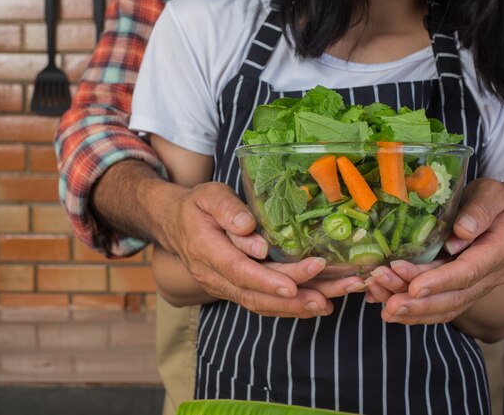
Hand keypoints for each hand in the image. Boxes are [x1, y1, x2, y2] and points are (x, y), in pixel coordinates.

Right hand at [162, 181, 364, 317]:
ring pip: (258, 304)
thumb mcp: (209, 195)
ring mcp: (222, 286)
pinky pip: (259, 303)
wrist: (176, 224)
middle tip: (325, 297)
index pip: (237, 270)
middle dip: (291, 299)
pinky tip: (313, 305)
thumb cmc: (197, 206)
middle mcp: (212, 275)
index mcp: (205, 249)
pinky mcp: (233, 289)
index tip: (293, 285)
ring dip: (293, 308)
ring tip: (327, 304)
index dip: (266, 280)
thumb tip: (249, 228)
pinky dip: (287, 308)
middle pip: (253, 293)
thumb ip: (227, 210)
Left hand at [366, 179, 503, 327]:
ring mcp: (474, 285)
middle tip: (390, 305)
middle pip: (454, 297)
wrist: (497, 213)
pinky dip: (413, 312)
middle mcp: (488, 275)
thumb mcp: (490, 195)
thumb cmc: (491, 200)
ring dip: (413, 311)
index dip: (440, 282)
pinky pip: (438, 307)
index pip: (468, 272)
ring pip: (444, 307)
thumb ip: (479, 211)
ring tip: (384, 308)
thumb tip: (462, 231)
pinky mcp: (458, 289)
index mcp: (497, 250)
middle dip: (420, 304)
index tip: (414, 288)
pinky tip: (388, 309)